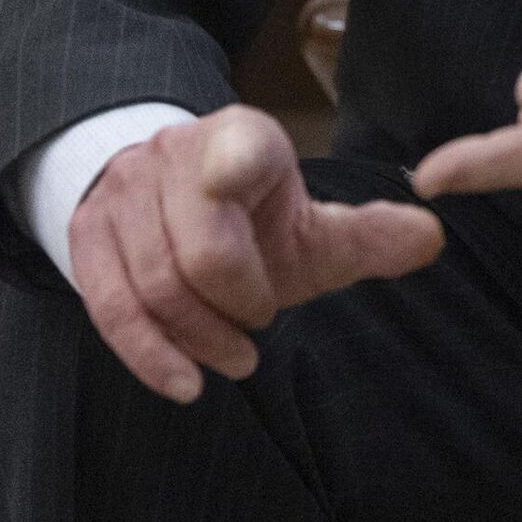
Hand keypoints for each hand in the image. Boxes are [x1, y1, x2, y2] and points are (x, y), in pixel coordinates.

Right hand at [67, 103, 443, 404]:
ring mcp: (125, 189)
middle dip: (236, 304)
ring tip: (234, 357)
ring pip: (153, 284)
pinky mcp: (87, 231)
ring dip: (197, 338)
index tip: (233, 186)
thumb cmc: (253, 217)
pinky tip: (183, 382)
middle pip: (200, 251)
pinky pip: (109, 305)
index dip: (232, 168)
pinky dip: (147, 354)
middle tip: (260, 329)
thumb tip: (433, 237)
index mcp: (243, 138)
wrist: (173, 194)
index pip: (238, 149)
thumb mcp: (309, 221)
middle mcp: (177, 152)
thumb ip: (367, 233)